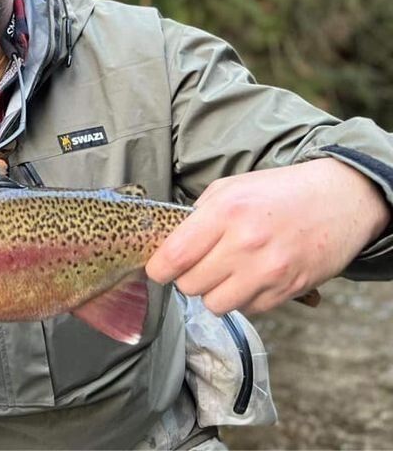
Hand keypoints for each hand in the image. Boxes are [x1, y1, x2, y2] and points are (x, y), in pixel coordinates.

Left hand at [146, 158, 388, 314]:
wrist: (340, 199)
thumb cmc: (280, 192)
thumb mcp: (231, 188)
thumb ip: (198, 215)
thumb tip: (170, 244)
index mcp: (226, 211)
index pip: (175, 256)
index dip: (158, 269)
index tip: (158, 269)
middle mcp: (246, 243)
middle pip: (191, 286)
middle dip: (188, 278)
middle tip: (199, 265)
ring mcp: (269, 270)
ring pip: (216, 305)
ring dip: (214, 293)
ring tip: (225, 273)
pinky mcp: (289, 290)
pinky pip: (248, 310)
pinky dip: (243, 299)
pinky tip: (251, 278)